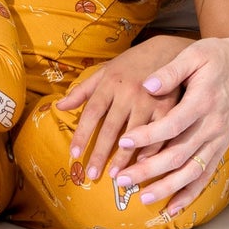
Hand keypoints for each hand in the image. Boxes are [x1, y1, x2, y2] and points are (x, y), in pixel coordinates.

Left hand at [57, 36, 188, 183]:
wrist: (169, 51)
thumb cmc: (133, 63)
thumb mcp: (106, 70)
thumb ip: (83, 90)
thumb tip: (59, 106)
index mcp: (110, 82)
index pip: (91, 112)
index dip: (82, 134)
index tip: (73, 154)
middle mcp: (128, 92)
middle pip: (111, 128)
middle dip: (100, 153)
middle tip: (91, 175)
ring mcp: (149, 100)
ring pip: (134, 134)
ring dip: (125, 158)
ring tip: (116, 178)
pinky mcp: (169, 107)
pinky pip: (159, 134)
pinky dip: (151, 152)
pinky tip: (144, 166)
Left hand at [115, 27, 228, 214]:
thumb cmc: (216, 56)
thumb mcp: (194, 54)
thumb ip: (171, 70)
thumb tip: (147, 84)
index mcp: (203, 101)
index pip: (172, 124)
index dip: (149, 135)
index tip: (124, 140)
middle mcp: (213, 125)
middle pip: (179, 154)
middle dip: (149, 169)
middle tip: (122, 179)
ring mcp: (219, 139)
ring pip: (192, 171)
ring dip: (168, 187)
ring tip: (142, 197)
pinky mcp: (221, 147)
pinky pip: (206, 175)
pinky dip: (190, 194)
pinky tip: (172, 208)